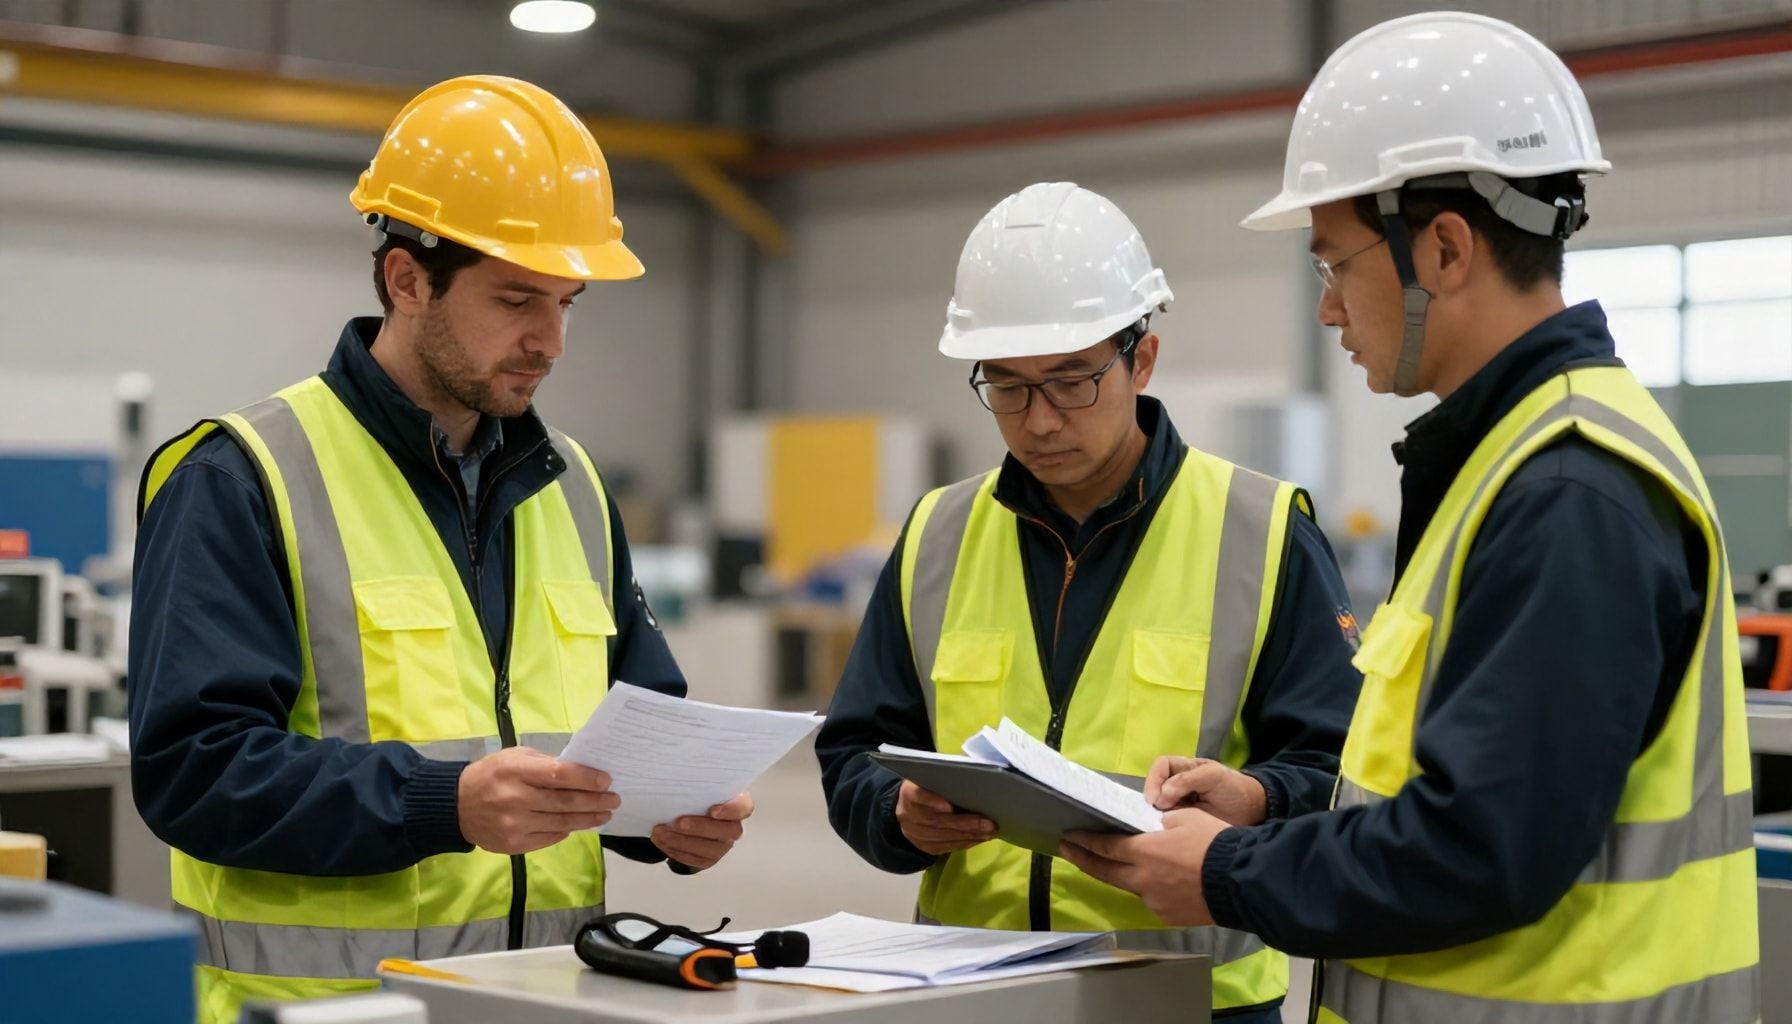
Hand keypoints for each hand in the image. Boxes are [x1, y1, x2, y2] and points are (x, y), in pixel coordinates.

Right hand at [458, 747, 619, 854]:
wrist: (456, 806)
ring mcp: (514, 825)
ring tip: (604, 814)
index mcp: (515, 771)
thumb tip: (581, 771)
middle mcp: (515, 799)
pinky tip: (579, 824)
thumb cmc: (490, 775)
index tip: (606, 780)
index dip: (587, 778)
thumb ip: (546, 763)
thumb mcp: (514, 757)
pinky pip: (550, 838)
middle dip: (595, 801)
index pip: (560, 775)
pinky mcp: (514, 845)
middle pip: (565, 802)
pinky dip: (567, 830)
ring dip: (588, 819)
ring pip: (562, 823)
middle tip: (614, 800)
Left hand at [652, 792, 752, 870]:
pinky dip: (676, 850)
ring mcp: (722, 845)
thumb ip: (697, 782)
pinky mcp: (709, 858)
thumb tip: (677, 771)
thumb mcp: (699, 785)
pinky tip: (662, 841)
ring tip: (660, 832)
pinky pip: (695, 859)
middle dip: (700, 828)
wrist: (688, 813)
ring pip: (708, 849)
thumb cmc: (697, 795)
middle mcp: (733, 826)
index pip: (743, 807)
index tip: (712, 810)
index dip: (731, 810)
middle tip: (678, 822)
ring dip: (681, 841)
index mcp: (736, 803)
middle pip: (727, 831)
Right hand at [895, 781, 995, 855]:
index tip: (950, 806)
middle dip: (965, 824)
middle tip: (988, 824)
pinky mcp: (923, 846)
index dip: (932, 802)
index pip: (918, 796)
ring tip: (989, 833)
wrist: (910, 809)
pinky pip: (945, 848)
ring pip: (942, 837)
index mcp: (909, 792)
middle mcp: (907, 815)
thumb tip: (975, 781)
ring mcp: (913, 833)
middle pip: (936, 821)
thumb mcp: (932, 779)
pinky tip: (979, 839)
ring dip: (968, 836)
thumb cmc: (929, 788)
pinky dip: (964, 843)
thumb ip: (946, 780)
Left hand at [1059, 808, 1229, 925]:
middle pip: (1105, 871)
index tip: (1068, 837)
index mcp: (1144, 851)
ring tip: (1116, 864)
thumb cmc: (1214, 843)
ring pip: (1129, 886)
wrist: (1241, 881)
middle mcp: (1142, 879)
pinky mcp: (1167, 916)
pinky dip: (1148, 887)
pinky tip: (1159, 880)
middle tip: (1067, 850)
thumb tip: (1148, 829)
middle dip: (1083, 859)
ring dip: (1120, 874)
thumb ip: (1159, 823)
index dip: (1084, 841)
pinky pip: (1151, 898)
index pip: (1105, 846)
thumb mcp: (1185, 818)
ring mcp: (1153, 901)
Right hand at [1144, 756, 1266, 825]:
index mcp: (1184, 768)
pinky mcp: (1183, 821)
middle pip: (1155, 787)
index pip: (1161, 767)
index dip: (1154, 779)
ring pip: (1158, 806)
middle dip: (1153, 798)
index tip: (1155, 798)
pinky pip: (1167, 822)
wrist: (1253, 812)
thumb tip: (1161, 796)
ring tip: (1161, 822)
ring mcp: (1179, 804)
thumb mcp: (1213, 776)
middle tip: (1158, 812)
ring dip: (1156, 814)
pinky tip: (1166, 830)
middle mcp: (1177, 785)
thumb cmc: (1234, 788)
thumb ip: (1186, 780)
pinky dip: (1163, 825)